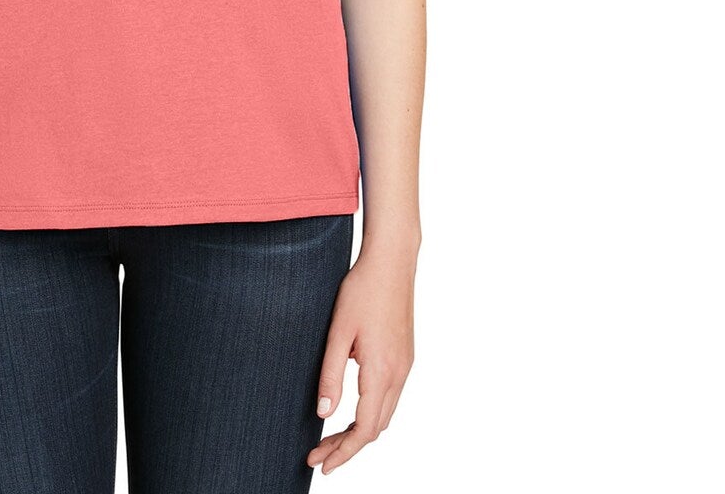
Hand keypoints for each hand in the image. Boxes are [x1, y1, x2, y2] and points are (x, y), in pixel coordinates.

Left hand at [307, 249, 415, 475]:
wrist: (392, 261)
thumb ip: (331, 375)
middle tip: (318, 455)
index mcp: (382, 372)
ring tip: (331, 438)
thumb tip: (323, 414)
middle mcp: (399, 374)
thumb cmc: (362, 290)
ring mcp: (405, 365)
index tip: (321, 464)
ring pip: (385, 415)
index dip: (343, 452)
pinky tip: (353, 408)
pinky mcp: (405, 355)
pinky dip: (371, 413)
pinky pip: (390, 397)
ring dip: (360, 431)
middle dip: (348, 447)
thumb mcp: (338, 332)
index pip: (364, 430)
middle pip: (376, 428)